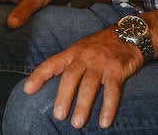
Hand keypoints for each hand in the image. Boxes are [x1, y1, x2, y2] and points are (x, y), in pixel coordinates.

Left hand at [20, 27, 142, 128]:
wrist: (130, 34)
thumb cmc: (102, 46)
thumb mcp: (82, 49)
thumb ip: (69, 64)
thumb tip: (52, 83)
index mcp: (73, 52)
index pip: (52, 63)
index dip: (39, 75)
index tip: (27, 90)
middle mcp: (85, 57)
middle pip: (70, 76)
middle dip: (63, 97)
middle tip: (58, 115)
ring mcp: (101, 63)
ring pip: (89, 85)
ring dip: (83, 106)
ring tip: (77, 123)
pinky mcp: (117, 70)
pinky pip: (112, 91)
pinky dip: (108, 107)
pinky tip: (104, 121)